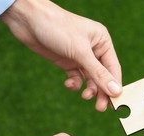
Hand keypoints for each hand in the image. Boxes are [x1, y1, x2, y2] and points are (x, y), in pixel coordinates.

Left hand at [0, 0, 121, 111]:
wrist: (27, 20)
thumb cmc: (58, 28)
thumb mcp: (80, 52)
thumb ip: (98, 73)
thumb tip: (115, 91)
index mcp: (102, 42)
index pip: (113, 68)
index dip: (114, 85)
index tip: (115, 103)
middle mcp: (94, 50)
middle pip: (103, 76)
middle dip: (101, 91)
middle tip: (100, 108)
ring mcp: (80, 57)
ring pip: (90, 79)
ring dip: (89, 89)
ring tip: (85, 96)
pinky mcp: (67, 62)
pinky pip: (76, 78)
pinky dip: (74, 84)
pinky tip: (69, 84)